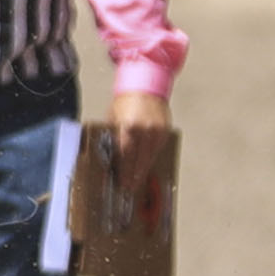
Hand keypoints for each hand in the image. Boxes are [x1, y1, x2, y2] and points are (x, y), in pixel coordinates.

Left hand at [109, 90, 170, 205]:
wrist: (144, 88)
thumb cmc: (123, 104)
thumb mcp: (113, 119)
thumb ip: (113, 137)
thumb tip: (109, 157)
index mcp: (127, 127)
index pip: (125, 155)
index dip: (124, 170)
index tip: (122, 182)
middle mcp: (144, 130)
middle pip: (139, 159)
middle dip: (134, 175)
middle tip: (130, 188)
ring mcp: (157, 131)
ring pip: (150, 156)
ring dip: (144, 170)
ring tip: (137, 181)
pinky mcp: (165, 131)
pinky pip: (158, 149)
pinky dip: (152, 158)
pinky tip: (146, 166)